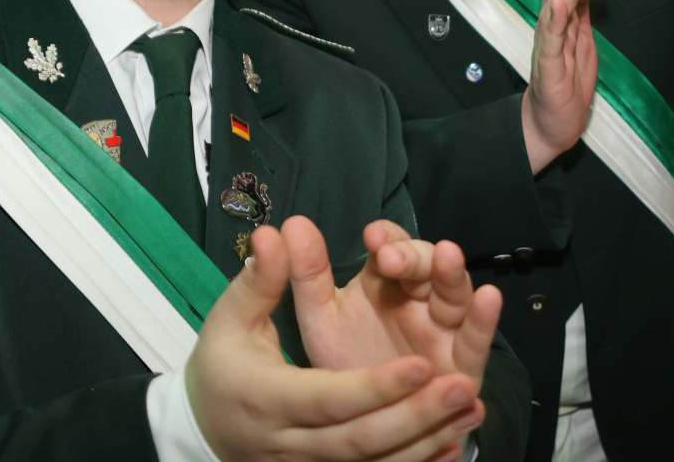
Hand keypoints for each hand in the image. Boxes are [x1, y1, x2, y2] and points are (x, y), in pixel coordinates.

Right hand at [187, 224, 482, 461]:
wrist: (203, 429)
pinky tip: (454, 443)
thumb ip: (260, 281)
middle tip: (463, 385)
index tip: (422, 363)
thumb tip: (276, 232)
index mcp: (267, 399)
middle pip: (359, 440)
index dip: (375, 386)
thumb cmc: (220, 365)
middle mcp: (291, 443)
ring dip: (426, 441)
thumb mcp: (230, 319)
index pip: (328, 398)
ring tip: (470, 407)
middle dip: (415, 416)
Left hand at [289, 217, 499, 390]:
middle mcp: (420, 300)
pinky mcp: (462, 367)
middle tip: (391, 257)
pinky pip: (477, 342)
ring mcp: (444, 331)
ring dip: (452, 273)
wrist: (360, 424)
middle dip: (414, 256)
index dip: (387, 238)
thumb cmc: (345, 363)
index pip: (393, 247)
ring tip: (449, 255)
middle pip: (426, 266)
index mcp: (387, 283)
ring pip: (455, 294)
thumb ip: (307, 275)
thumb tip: (292, 224)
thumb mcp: (321, 319)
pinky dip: (484, 320)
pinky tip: (489, 299)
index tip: (371, 238)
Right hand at [522, 0, 610, 171]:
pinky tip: (561, 2)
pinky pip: (550, 38)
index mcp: (561, 23)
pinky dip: (555, 18)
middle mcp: (550, 28)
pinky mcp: (547, 64)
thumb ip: (582, 13)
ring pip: (554, 6)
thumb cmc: (567, 86)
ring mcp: (547, 44)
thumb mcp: (582, 42)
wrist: (551, 124)